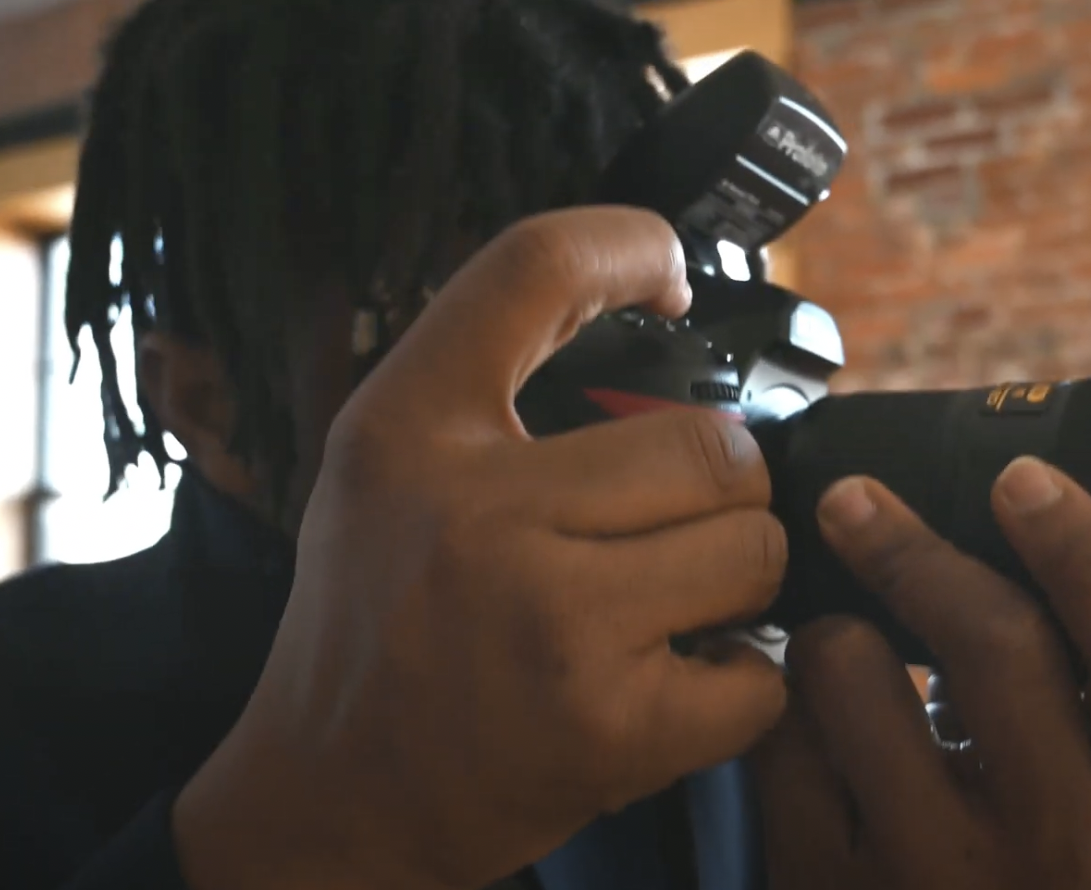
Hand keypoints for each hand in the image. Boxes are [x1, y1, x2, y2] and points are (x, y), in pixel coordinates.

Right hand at [173, 208, 787, 889]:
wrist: (331, 800)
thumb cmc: (373, 624)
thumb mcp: (384, 469)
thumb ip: (489, 383)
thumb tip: (648, 297)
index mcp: (410, 430)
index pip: (535, 266)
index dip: (629, 244)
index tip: (667, 274)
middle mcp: (477, 512)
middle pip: (711, 442)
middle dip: (716, 491)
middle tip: (669, 532)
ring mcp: (550, 620)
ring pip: (753, 547)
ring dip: (733, 584)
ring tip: (667, 611)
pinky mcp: (609, 726)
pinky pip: (759, 672)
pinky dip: (736, 688)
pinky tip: (671, 687)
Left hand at [754, 457, 1090, 889]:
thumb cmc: (995, 836)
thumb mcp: (1064, 770)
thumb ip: (1061, 670)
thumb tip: (1002, 494)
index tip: (1024, 477)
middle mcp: (1057, 846)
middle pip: (1002, 647)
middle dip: (915, 552)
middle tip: (853, 501)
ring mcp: (940, 873)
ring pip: (857, 674)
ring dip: (826, 635)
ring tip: (829, 651)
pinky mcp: (833, 884)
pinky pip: (780, 735)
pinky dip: (773, 701)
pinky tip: (796, 721)